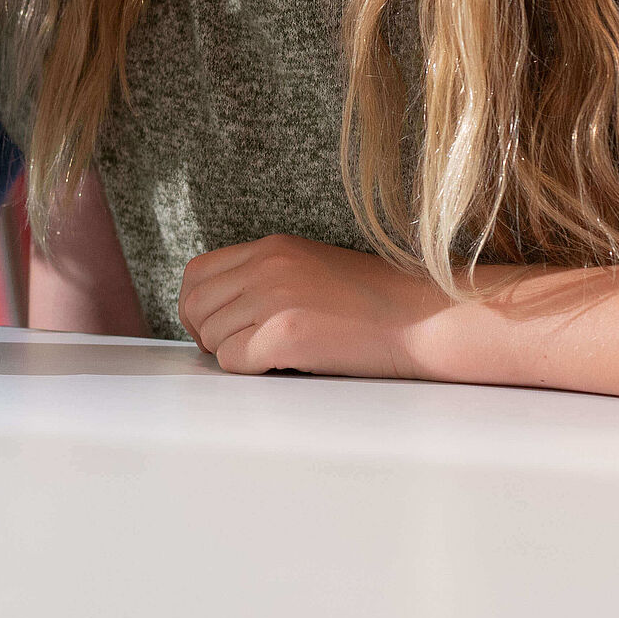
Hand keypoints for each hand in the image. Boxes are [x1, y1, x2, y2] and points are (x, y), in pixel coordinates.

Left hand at [176, 233, 443, 376]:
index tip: (217, 326)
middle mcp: (266, 266)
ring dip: (233, 353)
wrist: (423, 319)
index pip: (196, 272)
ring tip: (271, 355)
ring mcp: (273, 298)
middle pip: (195, 306)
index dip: (198, 306)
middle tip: (239, 349)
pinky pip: (232, 361)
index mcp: (271, 247)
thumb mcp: (311, 268)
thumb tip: (220, 308)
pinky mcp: (285, 334)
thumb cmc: (375, 302)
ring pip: (211, 336)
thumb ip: (264, 277)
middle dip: (208, 334)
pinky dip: (250, 370)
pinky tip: (284, 364)